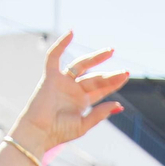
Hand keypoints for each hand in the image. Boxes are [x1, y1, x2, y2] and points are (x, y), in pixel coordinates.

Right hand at [11, 31, 127, 153]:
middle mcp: (74, 90)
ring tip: (110, 51)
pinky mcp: (50, 77)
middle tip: (124, 71)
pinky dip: (61, 44)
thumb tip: (119, 105)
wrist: (39, 133)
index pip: (101, 89)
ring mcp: (62, 82)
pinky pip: (54, 57)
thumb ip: (100, 114)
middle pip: (95, 78)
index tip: (125, 76)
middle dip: (109, 75)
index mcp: (82, 101)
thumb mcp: (84, 125)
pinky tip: (71, 33)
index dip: (113, 83)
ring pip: (81, 65)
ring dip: (95, 58)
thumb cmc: (58, 132)